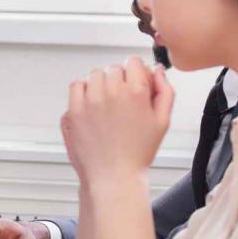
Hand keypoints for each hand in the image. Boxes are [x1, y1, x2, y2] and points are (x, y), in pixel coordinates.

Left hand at [61, 57, 173, 189]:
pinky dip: (83, 92)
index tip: (135, 85)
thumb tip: (156, 70)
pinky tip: (92, 107)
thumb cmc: (137, 153)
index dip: (136, 73)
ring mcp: (90, 100)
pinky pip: (76, 86)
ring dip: (101, 85)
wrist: (113, 176)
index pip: (133, 62)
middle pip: (113, 68)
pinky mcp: (73, 110)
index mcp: (136, 92)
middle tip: (122, 102)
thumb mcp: (162, 122)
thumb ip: (164, 91)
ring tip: (107, 107)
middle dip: (119, 81)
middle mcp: (111, 92)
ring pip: (95, 76)